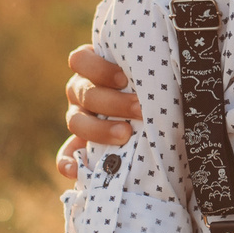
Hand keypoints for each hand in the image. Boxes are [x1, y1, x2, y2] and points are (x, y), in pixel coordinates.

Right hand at [55, 44, 141, 180]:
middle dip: (114, 102)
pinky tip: (77, 171)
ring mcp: (78, 118)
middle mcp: (80, 91)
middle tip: (139, 109)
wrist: (150, 116)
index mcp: (91, 69)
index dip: (99, 69)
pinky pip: (65, 156)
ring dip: (99, 129)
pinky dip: (68, 163)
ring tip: (125, 134)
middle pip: (85, 94)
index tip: (124, 79)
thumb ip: (145, 71)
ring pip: (76, 121)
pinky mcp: (77, 146)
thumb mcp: (143, 75)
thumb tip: (168, 71)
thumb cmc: (150, 86)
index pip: (80, 61)